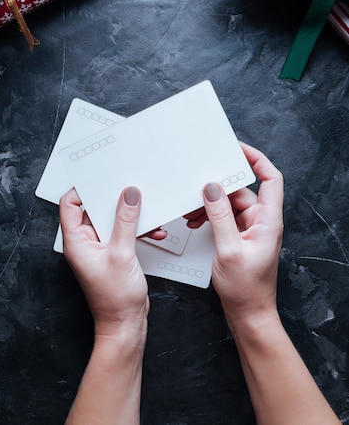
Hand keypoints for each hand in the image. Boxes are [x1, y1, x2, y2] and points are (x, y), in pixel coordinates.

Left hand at [60, 186, 148, 343]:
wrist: (126, 325)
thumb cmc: (115, 299)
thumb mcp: (122, 253)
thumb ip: (126, 221)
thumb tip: (129, 194)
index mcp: (76, 241)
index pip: (70, 204)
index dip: (84, 188)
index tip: (103, 178)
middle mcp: (85, 242)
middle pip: (94, 209)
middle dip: (115, 199)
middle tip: (130, 187)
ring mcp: (100, 248)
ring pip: (113, 220)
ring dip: (131, 216)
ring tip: (147, 212)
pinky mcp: (114, 253)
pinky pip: (124, 232)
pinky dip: (138, 230)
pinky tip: (154, 231)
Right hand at [185, 143, 283, 328]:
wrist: (248, 314)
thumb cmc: (245, 289)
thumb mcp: (228, 250)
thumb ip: (219, 216)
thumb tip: (212, 188)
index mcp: (268, 221)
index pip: (270, 178)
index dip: (256, 159)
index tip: (236, 148)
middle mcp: (261, 221)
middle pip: (241, 190)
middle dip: (217, 188)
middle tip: (198, 183)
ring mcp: (250, 229)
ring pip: (228, 203)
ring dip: (209, 204)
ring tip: (191, 212)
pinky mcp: (239, 236)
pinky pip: (223, 216)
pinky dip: (209, 216)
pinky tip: (196, 222)